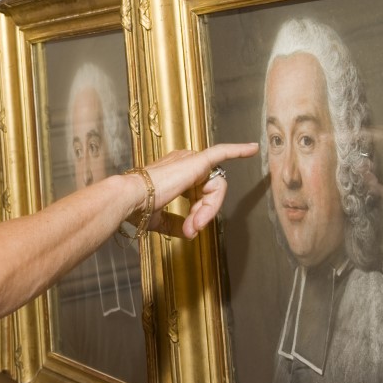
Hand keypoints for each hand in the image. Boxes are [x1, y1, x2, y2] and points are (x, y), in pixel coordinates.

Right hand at [143, 142, 258, 238]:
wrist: (129, 200)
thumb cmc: (137, 208)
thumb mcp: (160, 218)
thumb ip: (175, 222)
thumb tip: (187, 232)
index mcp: (173, 174)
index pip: (198, 195)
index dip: (197, 215)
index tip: (189, 232)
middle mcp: (183, 163)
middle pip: (208, 192)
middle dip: (203, 213)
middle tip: (192, 229)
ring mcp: (190, 161)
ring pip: (214, 187)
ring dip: (208, 208)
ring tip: (195, 223)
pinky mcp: (197, 161)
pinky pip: (221, 153)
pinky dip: (238, 151)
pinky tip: (253, 150)